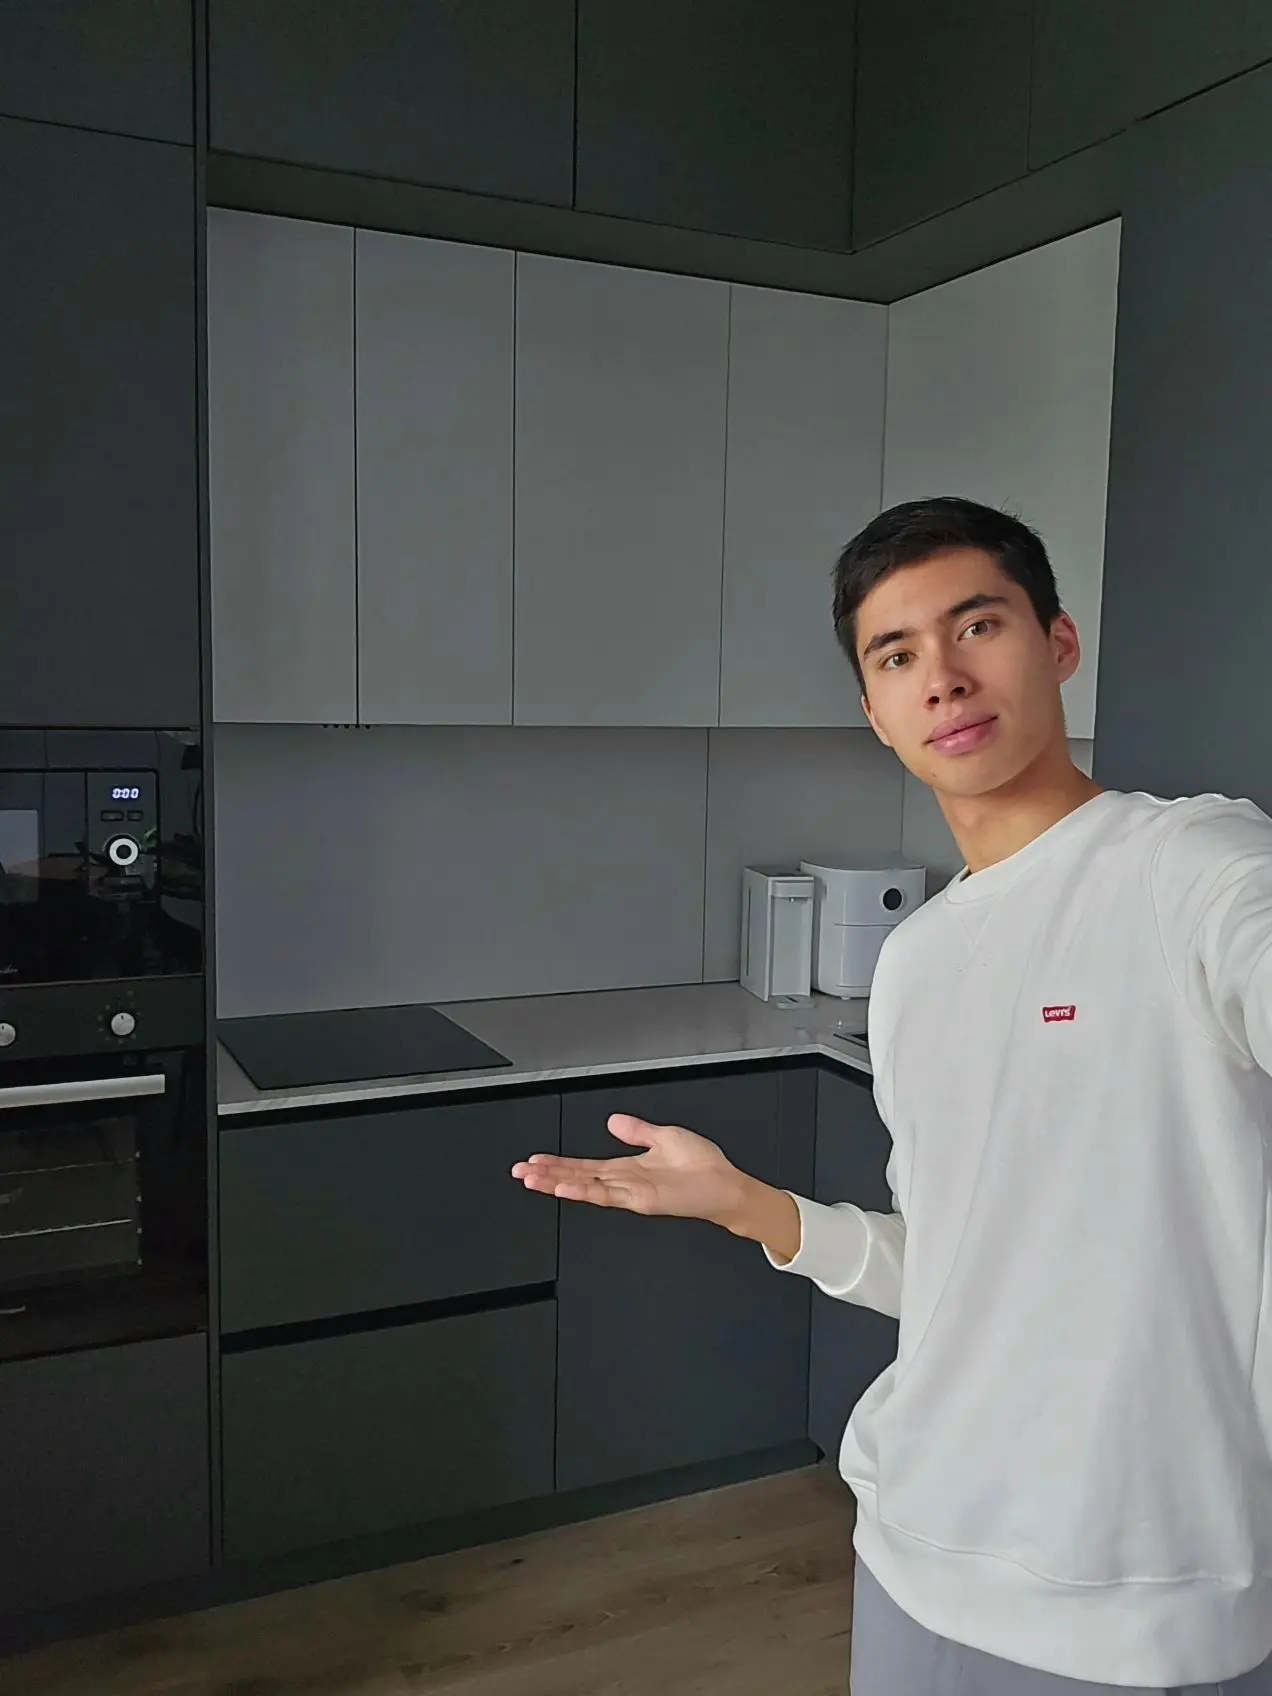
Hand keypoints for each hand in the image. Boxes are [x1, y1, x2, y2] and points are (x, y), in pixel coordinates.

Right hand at [511, 1114, 749, 1227]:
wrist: (725, 1184)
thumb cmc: (702, 1164)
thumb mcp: (664, 1136)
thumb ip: (636, 1130)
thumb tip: (613, 1120)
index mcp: (627, 1167)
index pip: (584, 1166)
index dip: (558, 1164)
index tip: (535, 1161)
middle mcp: (625, 1181)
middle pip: (577, 1177)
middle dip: (547, 1175)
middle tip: (519, 1172)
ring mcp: (631, 1193)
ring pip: (585, 1187)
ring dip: (557, 1184)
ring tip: (532, 1180)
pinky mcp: (642, 1200)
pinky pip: (607, 1195)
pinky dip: (584, 1191)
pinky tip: (565, 1188)